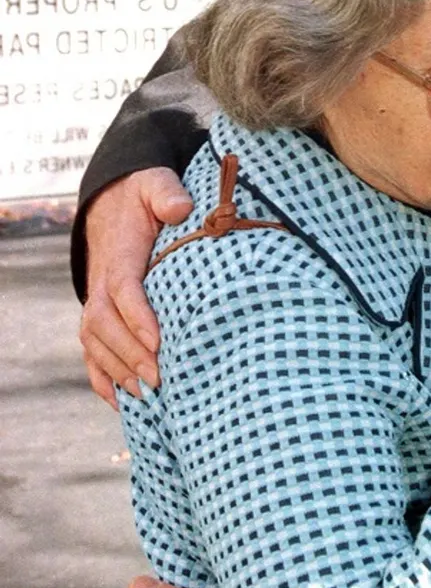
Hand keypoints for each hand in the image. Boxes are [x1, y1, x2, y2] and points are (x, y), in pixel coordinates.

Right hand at [79, 167, 192, 405]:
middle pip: (105, 323)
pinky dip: (102, 380)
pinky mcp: (99, 317)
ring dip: (118, 371)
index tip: (158, 340)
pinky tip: (123, 404)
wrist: (115, 204)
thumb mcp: (156, 183)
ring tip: (148, 394)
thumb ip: (167, 192)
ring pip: (95, 343)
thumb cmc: (144, 197)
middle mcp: (102, 281)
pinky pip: (91, 353)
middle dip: (129, 353)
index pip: (123, 287)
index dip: (137, 315)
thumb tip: (181, 208)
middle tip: (160, 376)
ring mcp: (97, 302)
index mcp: (120, 253)